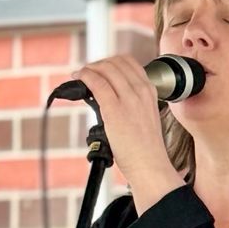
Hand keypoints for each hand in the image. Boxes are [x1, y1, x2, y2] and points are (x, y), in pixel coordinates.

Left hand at [67, 54, 182, 204]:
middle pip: (115, 62)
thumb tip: (109, 93)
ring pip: (105, 69)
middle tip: (87, 73)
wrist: (150, 166)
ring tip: (80, 76)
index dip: (110, 62)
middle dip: (97, 64)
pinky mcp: (114, 109)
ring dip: (89, 68)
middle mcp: (141, 91)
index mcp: (150, 91)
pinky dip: (84, 76)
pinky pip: (96, 82)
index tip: (101, 70)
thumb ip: (132, 102)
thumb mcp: (145, 116)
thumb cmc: (146, 148)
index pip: (129, 62)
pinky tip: (78, 79)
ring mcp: (129, 99)